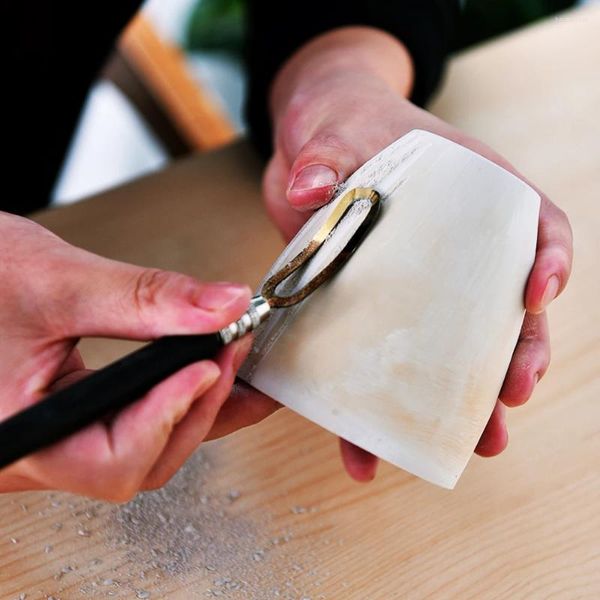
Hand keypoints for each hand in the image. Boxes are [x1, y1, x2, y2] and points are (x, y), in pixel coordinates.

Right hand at [0, 212, 277, 499]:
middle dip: (200, 407)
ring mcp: (53, 440)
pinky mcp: (68, 419)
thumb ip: (145, 298)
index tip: (212, 363)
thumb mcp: (54, 280)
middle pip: (141, 462)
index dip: (171, 415)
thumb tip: (224, 307)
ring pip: (144, 450)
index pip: (110, 459)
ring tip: (233, 360)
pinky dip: (177, 399)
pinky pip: (135, 425)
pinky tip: (209, 373)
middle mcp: (35, 452)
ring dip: (198, 406)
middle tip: (236, 350)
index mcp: (17, 436)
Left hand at [264, 27, 572, 480]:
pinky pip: (380, 364)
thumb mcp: (335, 127)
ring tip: (471, 444)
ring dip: (461, 402)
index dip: (548, 261)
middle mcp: (454, 245)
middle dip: (514, 357)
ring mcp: (414, 281)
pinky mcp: (369, 306)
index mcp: (469, 193)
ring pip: (452, 349)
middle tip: (510, 397)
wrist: (306, 142)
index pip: (532, 224)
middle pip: (502, 307)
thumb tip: (310, 186)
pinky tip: (364, 449)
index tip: (538, 293)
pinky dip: (374, 412)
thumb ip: (325, 153)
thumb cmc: (341, 122)